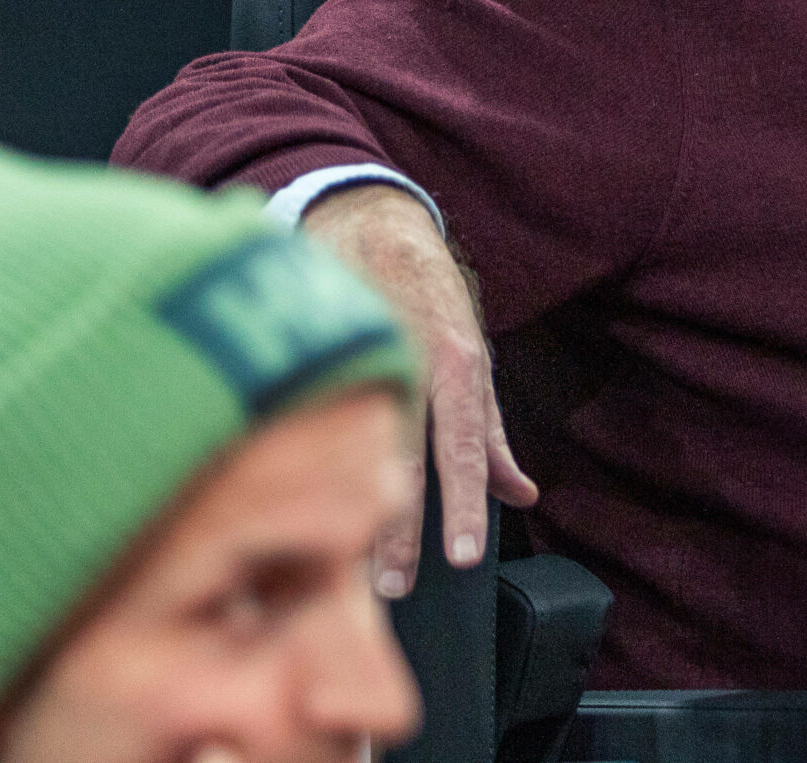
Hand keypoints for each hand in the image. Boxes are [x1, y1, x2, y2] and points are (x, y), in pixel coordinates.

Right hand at [304, 183, 537, 592]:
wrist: (369, 217)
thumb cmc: (429, 298)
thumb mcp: (473, 358)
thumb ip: (491, 432)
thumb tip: (522, 495)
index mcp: (457, 364)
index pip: (459, 449)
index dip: (461, 505)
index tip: (461, 558)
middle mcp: (410, 358)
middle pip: (402, 455)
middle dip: (394, 526)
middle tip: (389, 588)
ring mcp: (356, 350)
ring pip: (354, 438)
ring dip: (348, 498)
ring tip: (338, 558)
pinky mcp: (311, 343)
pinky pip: (307, 406)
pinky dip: (301, 451)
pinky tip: (284, 490)